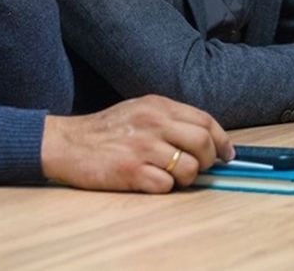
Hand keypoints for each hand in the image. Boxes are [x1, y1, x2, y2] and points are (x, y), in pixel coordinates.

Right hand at [39, 95, 232, 193]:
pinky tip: (149, 180)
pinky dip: (163, 187)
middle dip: (207, 161)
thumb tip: (205, 139)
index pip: (205, 121)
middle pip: (203, 143)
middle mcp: (153, 123)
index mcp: (157, 106)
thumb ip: (170, 119)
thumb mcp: (139, 110)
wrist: (67, 143)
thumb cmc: (106, 130)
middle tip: (198, 168)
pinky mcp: (131, 171)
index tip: (225, 154)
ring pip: (189, 168)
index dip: (221, 141)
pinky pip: (166, 186)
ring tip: (168, 175)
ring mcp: (143, 147)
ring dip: (185, 178)